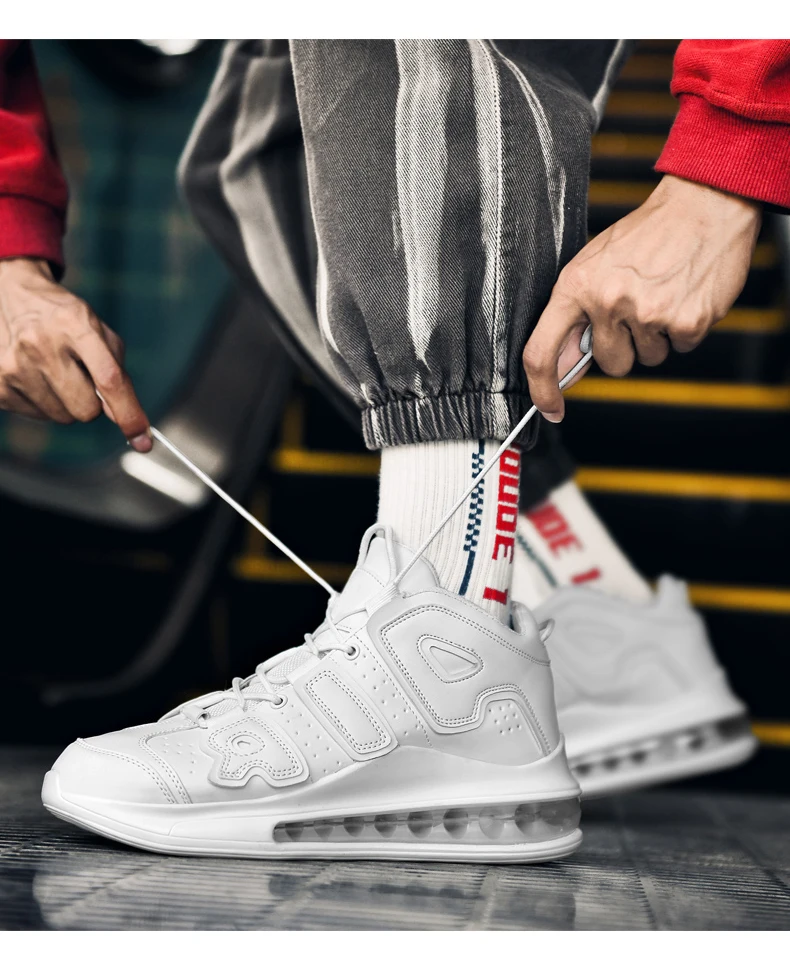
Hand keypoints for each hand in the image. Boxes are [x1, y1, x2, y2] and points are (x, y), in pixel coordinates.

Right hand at [0, 258, 151, 451]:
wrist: (11, 297)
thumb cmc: (63, 319)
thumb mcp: (97, 331)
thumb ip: (117, 372)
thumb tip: (121, 417)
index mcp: (74, 324)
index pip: (109, 379)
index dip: (128, 413)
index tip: (142, 440)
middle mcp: (40, 344)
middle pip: (86, 409)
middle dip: (92, 402)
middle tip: (81, 378)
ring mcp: (14, 365)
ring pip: (62, 416)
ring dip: (66, 402)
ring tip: (54, 371)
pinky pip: (37, 416)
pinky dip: (44, 402)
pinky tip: (35, 375)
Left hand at [522, 174, 762, 421]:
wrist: (702, 205)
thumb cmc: (647, 234)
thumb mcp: (594, 266)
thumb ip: (577, 316)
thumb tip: (565, 364)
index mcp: (575, 287)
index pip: (542, 352)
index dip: (543, 390)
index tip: (550, 409)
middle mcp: (607, 301)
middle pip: (610, 364)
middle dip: (624, 347)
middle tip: (636, 310)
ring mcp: (647, 313)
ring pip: (647, 358)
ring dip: (655, 338)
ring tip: (660, 296)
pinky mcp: (685, 321)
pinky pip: (679, 348)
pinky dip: (683, 330)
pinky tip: (682, 296)